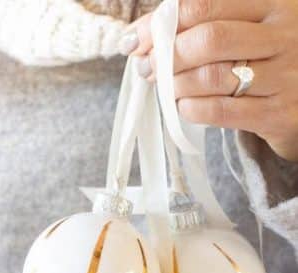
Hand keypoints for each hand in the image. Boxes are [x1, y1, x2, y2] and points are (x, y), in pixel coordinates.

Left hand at [121, 0, 297, 160]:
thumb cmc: (266, 58)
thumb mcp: (247, 26)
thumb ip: (200, 21)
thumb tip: (139, 36)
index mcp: (273, 2)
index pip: (206, 3)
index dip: (163, 22)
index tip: (137, 39)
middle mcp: (283, 34)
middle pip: (209, 40)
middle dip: (167, 56)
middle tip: (148, 68)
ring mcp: (283, 75)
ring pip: (213, 77)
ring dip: (176, 85)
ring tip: (166, 87)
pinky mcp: (277, 114)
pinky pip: (222, 112)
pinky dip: (193, 109)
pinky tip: (184, 106)